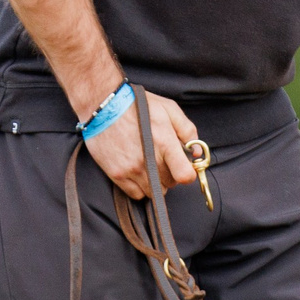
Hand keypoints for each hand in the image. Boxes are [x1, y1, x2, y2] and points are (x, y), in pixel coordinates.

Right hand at [85, 89, 201, 200]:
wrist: (103, 106)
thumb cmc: (136, 104)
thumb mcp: (169, 108)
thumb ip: (187, 130)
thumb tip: (196, 152)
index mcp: (164, 142)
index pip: (185, 175)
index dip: (188, 173)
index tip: (184, 167)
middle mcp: (149, 159)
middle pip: (170, 183)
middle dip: (171, 174)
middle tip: (163, 160)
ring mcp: (132, 169)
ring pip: (154, 192)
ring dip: (156, 182)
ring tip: (150, 165)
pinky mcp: (117, 174)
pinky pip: (136, 194)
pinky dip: (140, 187)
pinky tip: (138, 172)